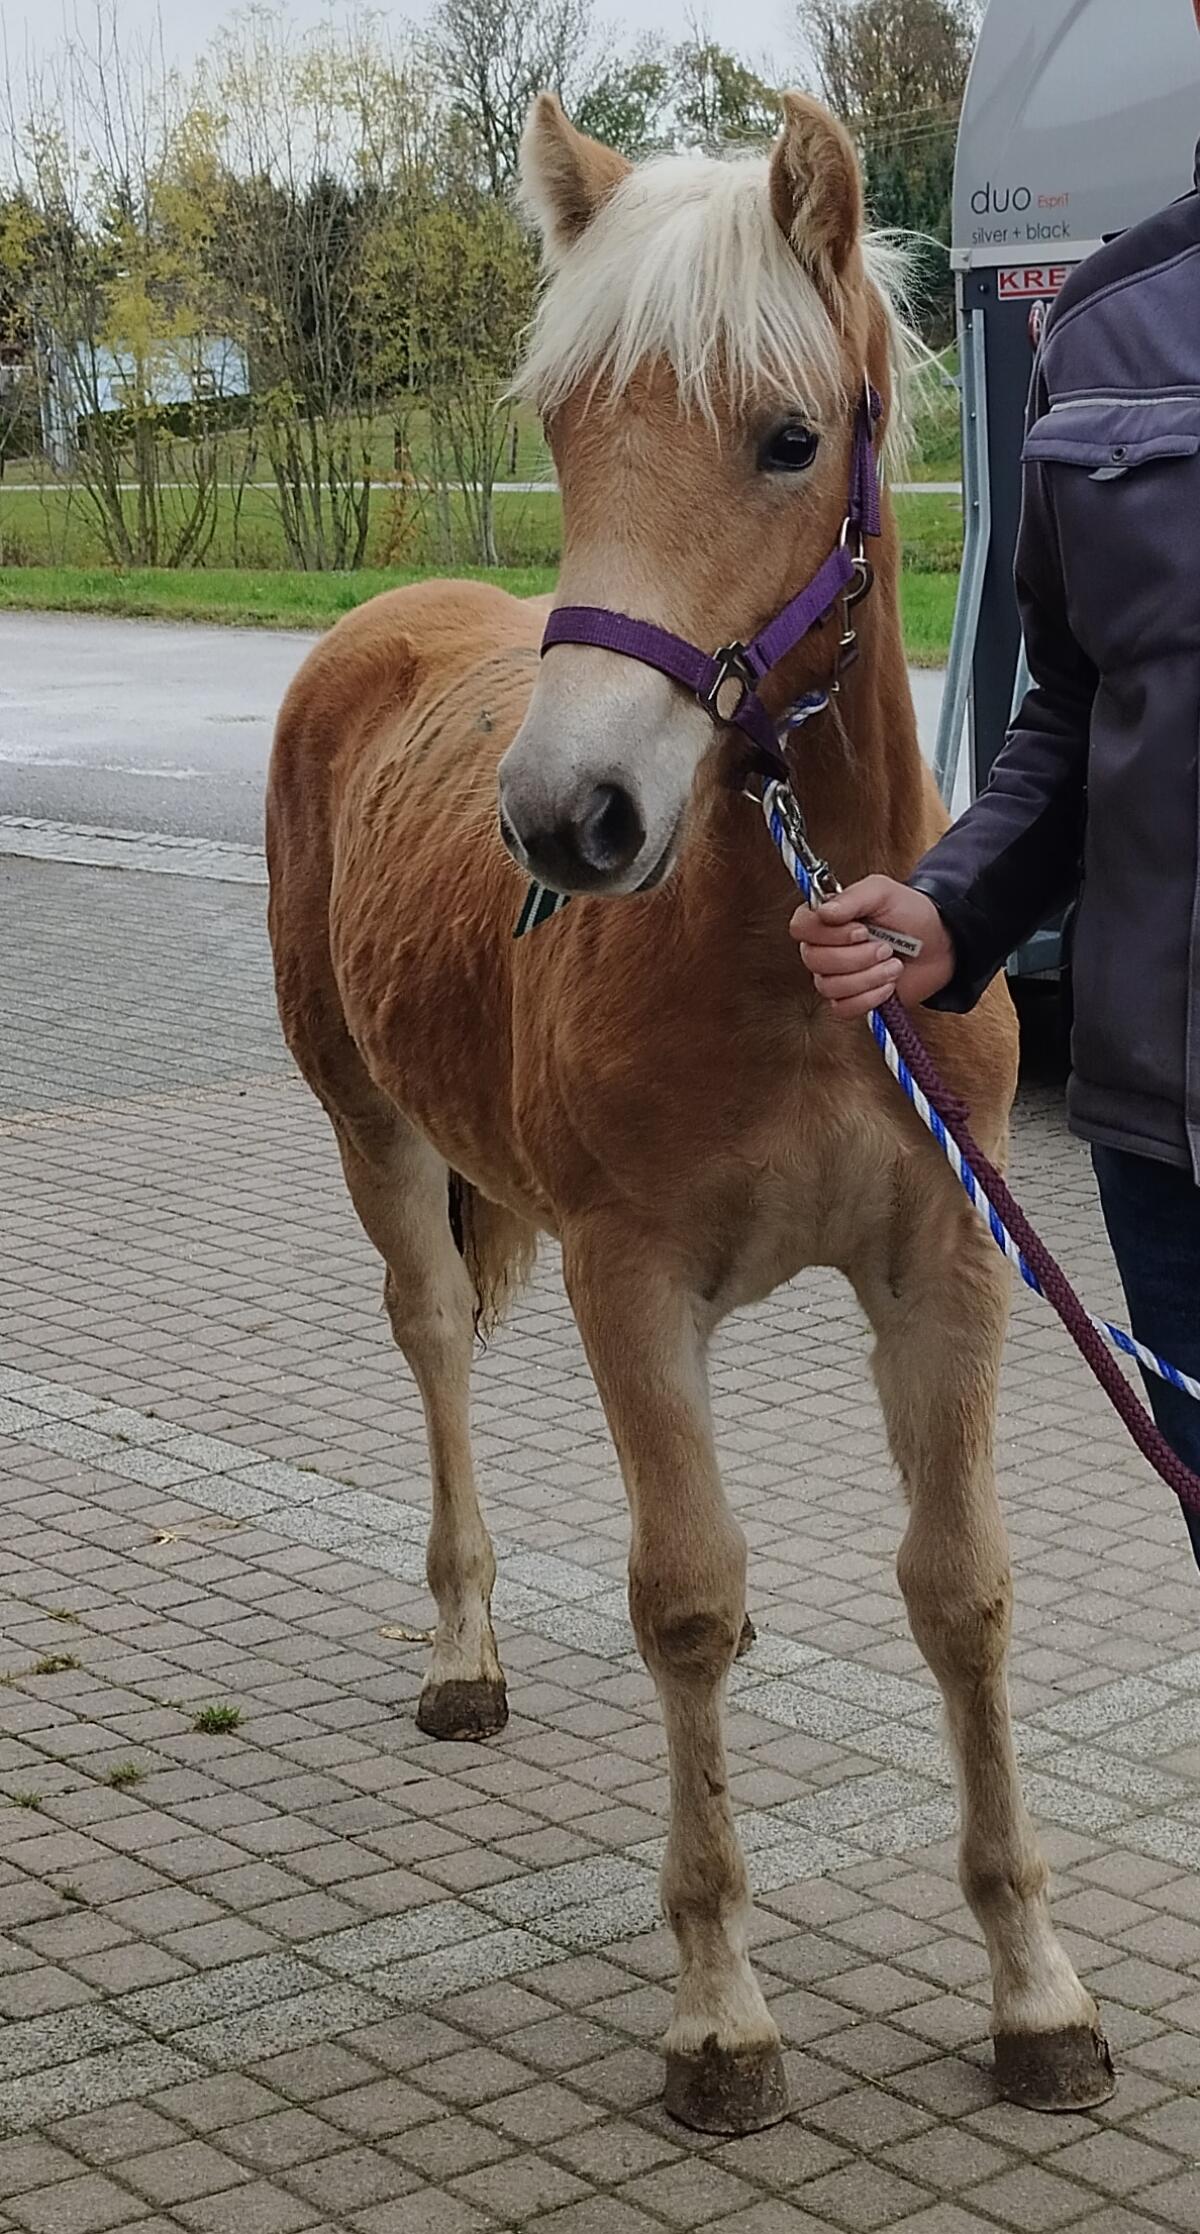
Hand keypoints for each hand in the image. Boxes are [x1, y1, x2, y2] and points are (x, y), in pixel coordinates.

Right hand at [790, 877, 954, 1017]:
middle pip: (813, 959)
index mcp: (826, 918)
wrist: (940, 945)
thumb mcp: (883, 893)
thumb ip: (852, 898)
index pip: (801, 927)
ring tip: (893, 965)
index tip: (860, 930)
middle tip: (885, 948)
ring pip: (829, 986)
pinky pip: (843, 1008)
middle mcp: (825, 947)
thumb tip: (823, 912)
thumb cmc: (910, 914)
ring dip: (868, 977)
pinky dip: (870, 997)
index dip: (827, 933)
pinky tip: (888, 985)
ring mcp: (836, 976)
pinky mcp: (851, 1000)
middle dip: (855, 957)